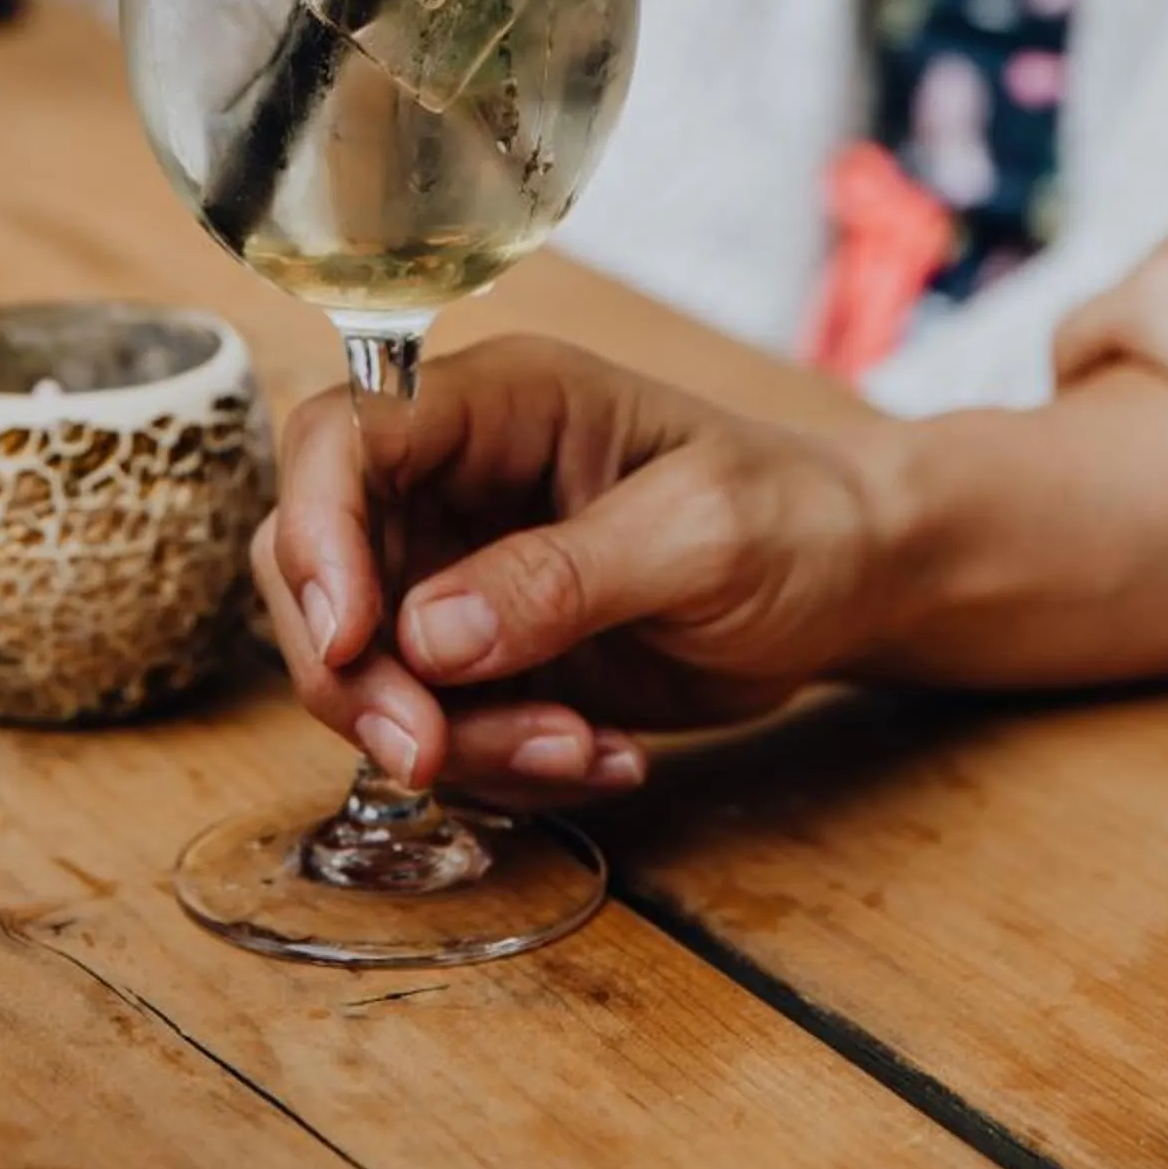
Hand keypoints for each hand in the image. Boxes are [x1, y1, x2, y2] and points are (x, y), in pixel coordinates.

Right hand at [253, 336, 899, 806]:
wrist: (853, 580)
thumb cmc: (794, 517)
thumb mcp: (701, 534)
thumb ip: (564, 575)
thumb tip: (424, 634)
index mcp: (499, 404)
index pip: (344, 437)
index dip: (316, 532)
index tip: (348, 636)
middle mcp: (454, 479)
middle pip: (314, 563)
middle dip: (355, 672)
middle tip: (429, 754)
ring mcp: (459, 569)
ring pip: (364, 665)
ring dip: (449, 737)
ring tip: (579, 752)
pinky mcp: (484, 654)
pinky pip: (435, 723)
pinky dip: (500, 764)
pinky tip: (603, 757)